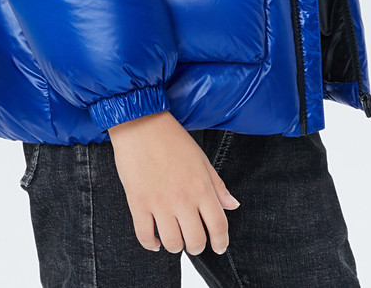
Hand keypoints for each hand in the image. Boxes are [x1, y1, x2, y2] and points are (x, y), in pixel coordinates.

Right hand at [107, 109, 239, 254]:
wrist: (140, 123)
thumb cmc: (171, 138)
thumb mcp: (201, 158)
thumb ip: (218, 185)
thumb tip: (233, 205)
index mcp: (201, 187)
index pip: (218, 226)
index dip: (221, 242)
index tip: (219, 247)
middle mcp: (182, 199)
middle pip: (196, 241)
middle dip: (197, 246)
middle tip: (194, 241)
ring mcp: (159, 203)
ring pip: (172, 244)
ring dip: (175, 246)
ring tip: (175, 237)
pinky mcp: (138, 204)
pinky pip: (145, 236)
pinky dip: (152, 244)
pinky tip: (156, 239)